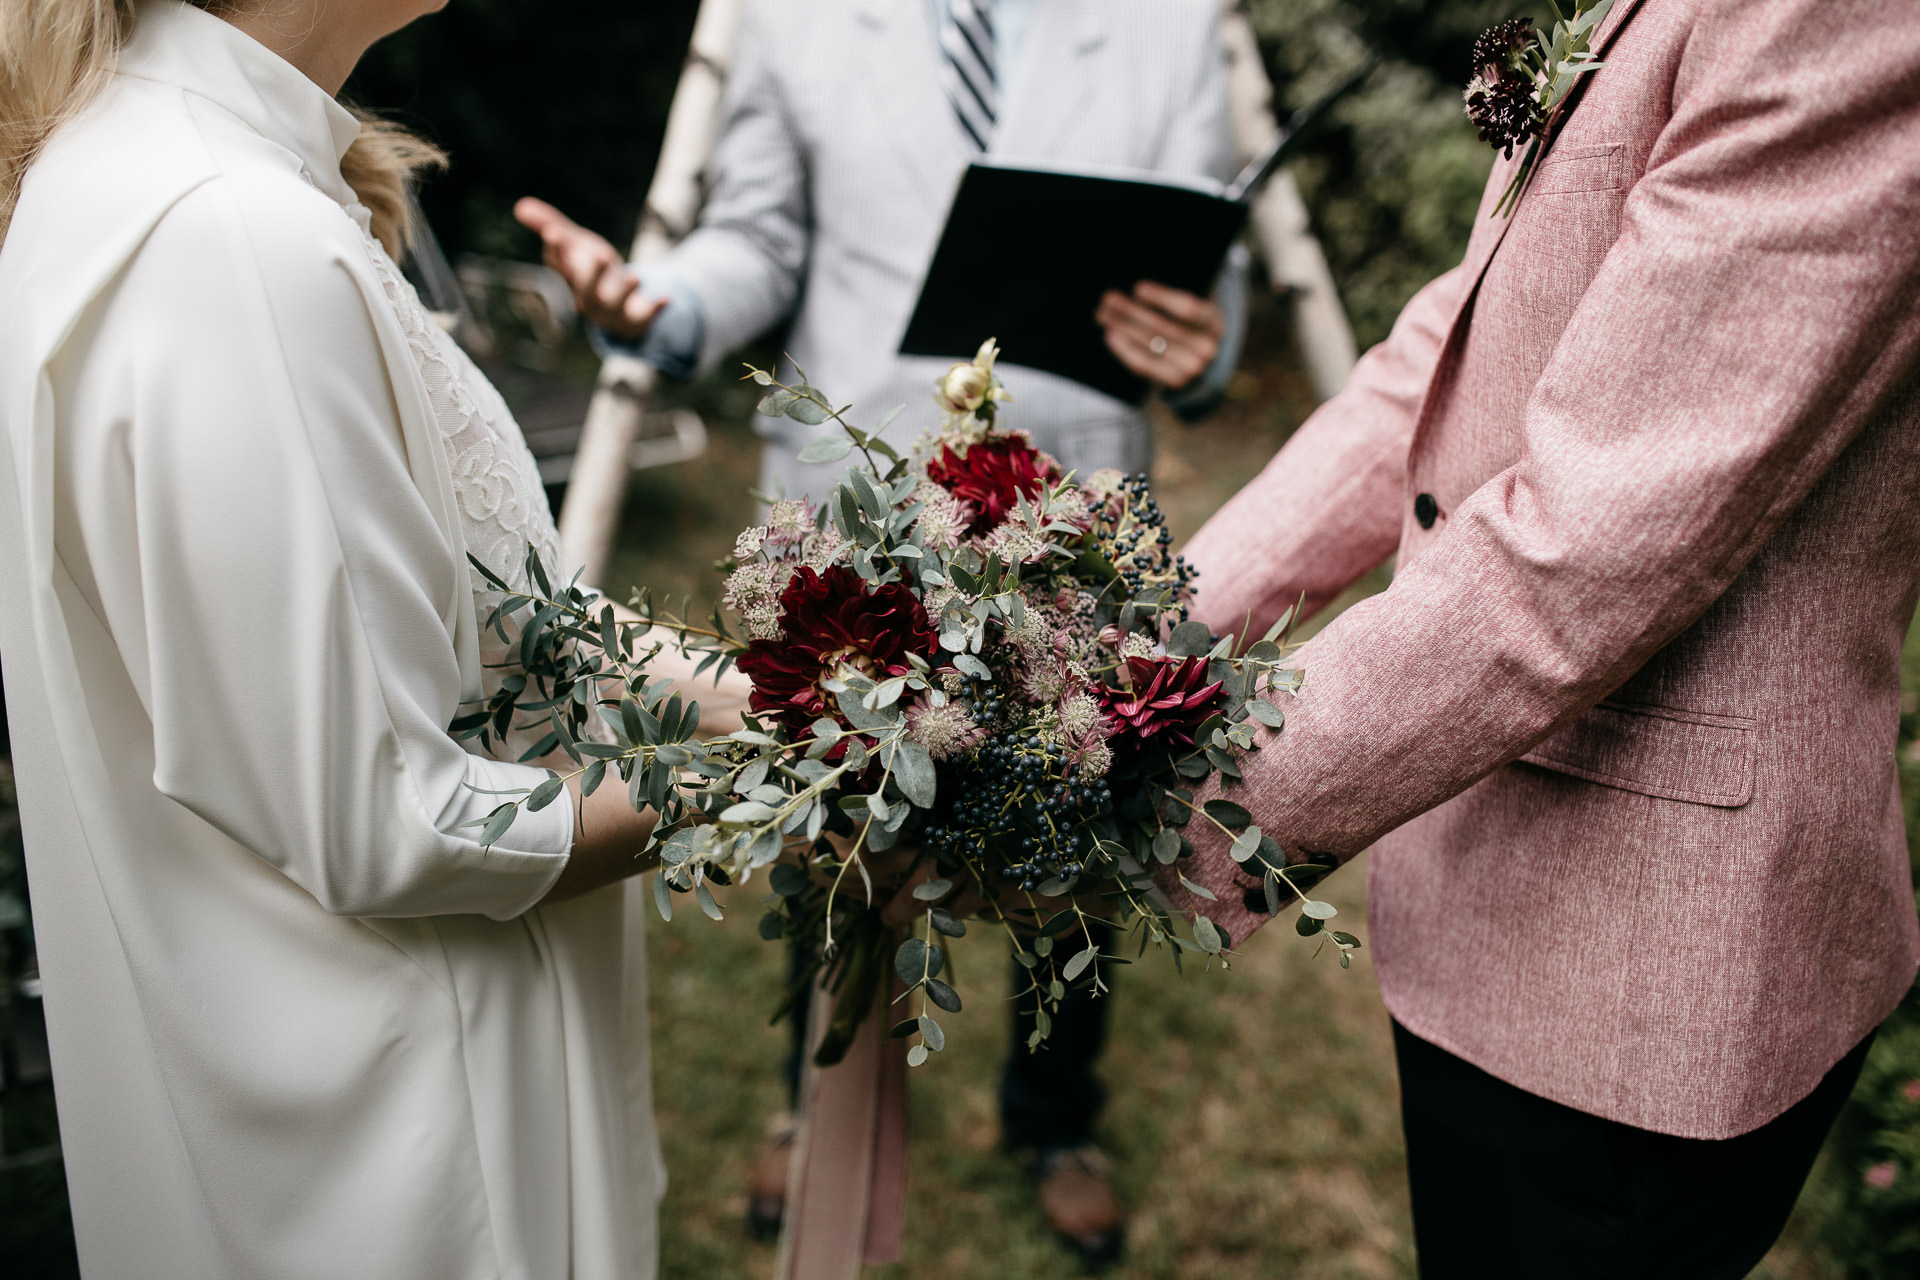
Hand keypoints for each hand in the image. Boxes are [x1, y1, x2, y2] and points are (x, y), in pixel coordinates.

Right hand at [513, 197, 665, 339]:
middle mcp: (588, 297)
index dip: (557, 250)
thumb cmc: (594, 273)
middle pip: (586, 290)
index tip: (554, 232)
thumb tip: (520, 206)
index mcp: (572, 279)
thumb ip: (551, 226)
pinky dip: (654, 309)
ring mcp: (612, 310)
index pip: (560, 266)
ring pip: (614, 306)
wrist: (622, 313)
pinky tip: (668, 298)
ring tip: (634, 276)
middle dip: (592, 273)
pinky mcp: (636, 319)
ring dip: (623, 291)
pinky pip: (644, 317)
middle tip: (601, 252)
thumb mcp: (577, 245)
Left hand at [1095, 280, 1223, 390]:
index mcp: (1213, 321)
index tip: (1137, 288)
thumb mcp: (1194, 306)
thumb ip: (1177, 294)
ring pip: (1150, 343)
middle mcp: (1206, 347)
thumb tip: (1140, 285)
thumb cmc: (1190, 323)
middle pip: (1162, 326)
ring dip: (1122, 326)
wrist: (1200, 360)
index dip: (1162, 298)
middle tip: (1108, 298)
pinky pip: (1144, 364)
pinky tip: (1111, 334)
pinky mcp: (1173, 381)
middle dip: (1131, 310)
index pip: (1187, 308)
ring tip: (1103, 314)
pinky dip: (1124, 349)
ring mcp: (1191, 368)